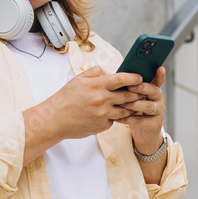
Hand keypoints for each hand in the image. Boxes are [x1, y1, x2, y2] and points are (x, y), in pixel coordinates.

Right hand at [22, 66, 142, 164]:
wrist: (54, 120)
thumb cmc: (66, 98)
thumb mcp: (79, 79)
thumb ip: (96, 72)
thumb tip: (109, 73)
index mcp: (97, 85)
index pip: (122, 79)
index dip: (134, 78)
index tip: (140, 78)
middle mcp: (102, 99)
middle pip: (128, 95)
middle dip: (138, 93)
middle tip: (143, 91)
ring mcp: (103, 114)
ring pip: (125, 110)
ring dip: (130, 107)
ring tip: (134, 104)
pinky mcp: (102, 126)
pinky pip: (114, 120)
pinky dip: (115, 116)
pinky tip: (114, 114)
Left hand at [116, 66, 166, 153]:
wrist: (143, 134)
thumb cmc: (135, 112)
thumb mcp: (134, 98)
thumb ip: (129, 87)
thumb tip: (114, 75)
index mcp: (153, 90)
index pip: (158, 80)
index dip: (160, 75)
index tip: (160, 68)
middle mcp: (158, 100)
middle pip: (153, 90)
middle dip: (141, 88)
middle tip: (130, 86)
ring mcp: (158, 112)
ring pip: (148, 106)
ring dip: (133, 104)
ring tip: (121, 104)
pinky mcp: (154, 125)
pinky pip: (141, 121)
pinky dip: (128, 119)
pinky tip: (117, 117)